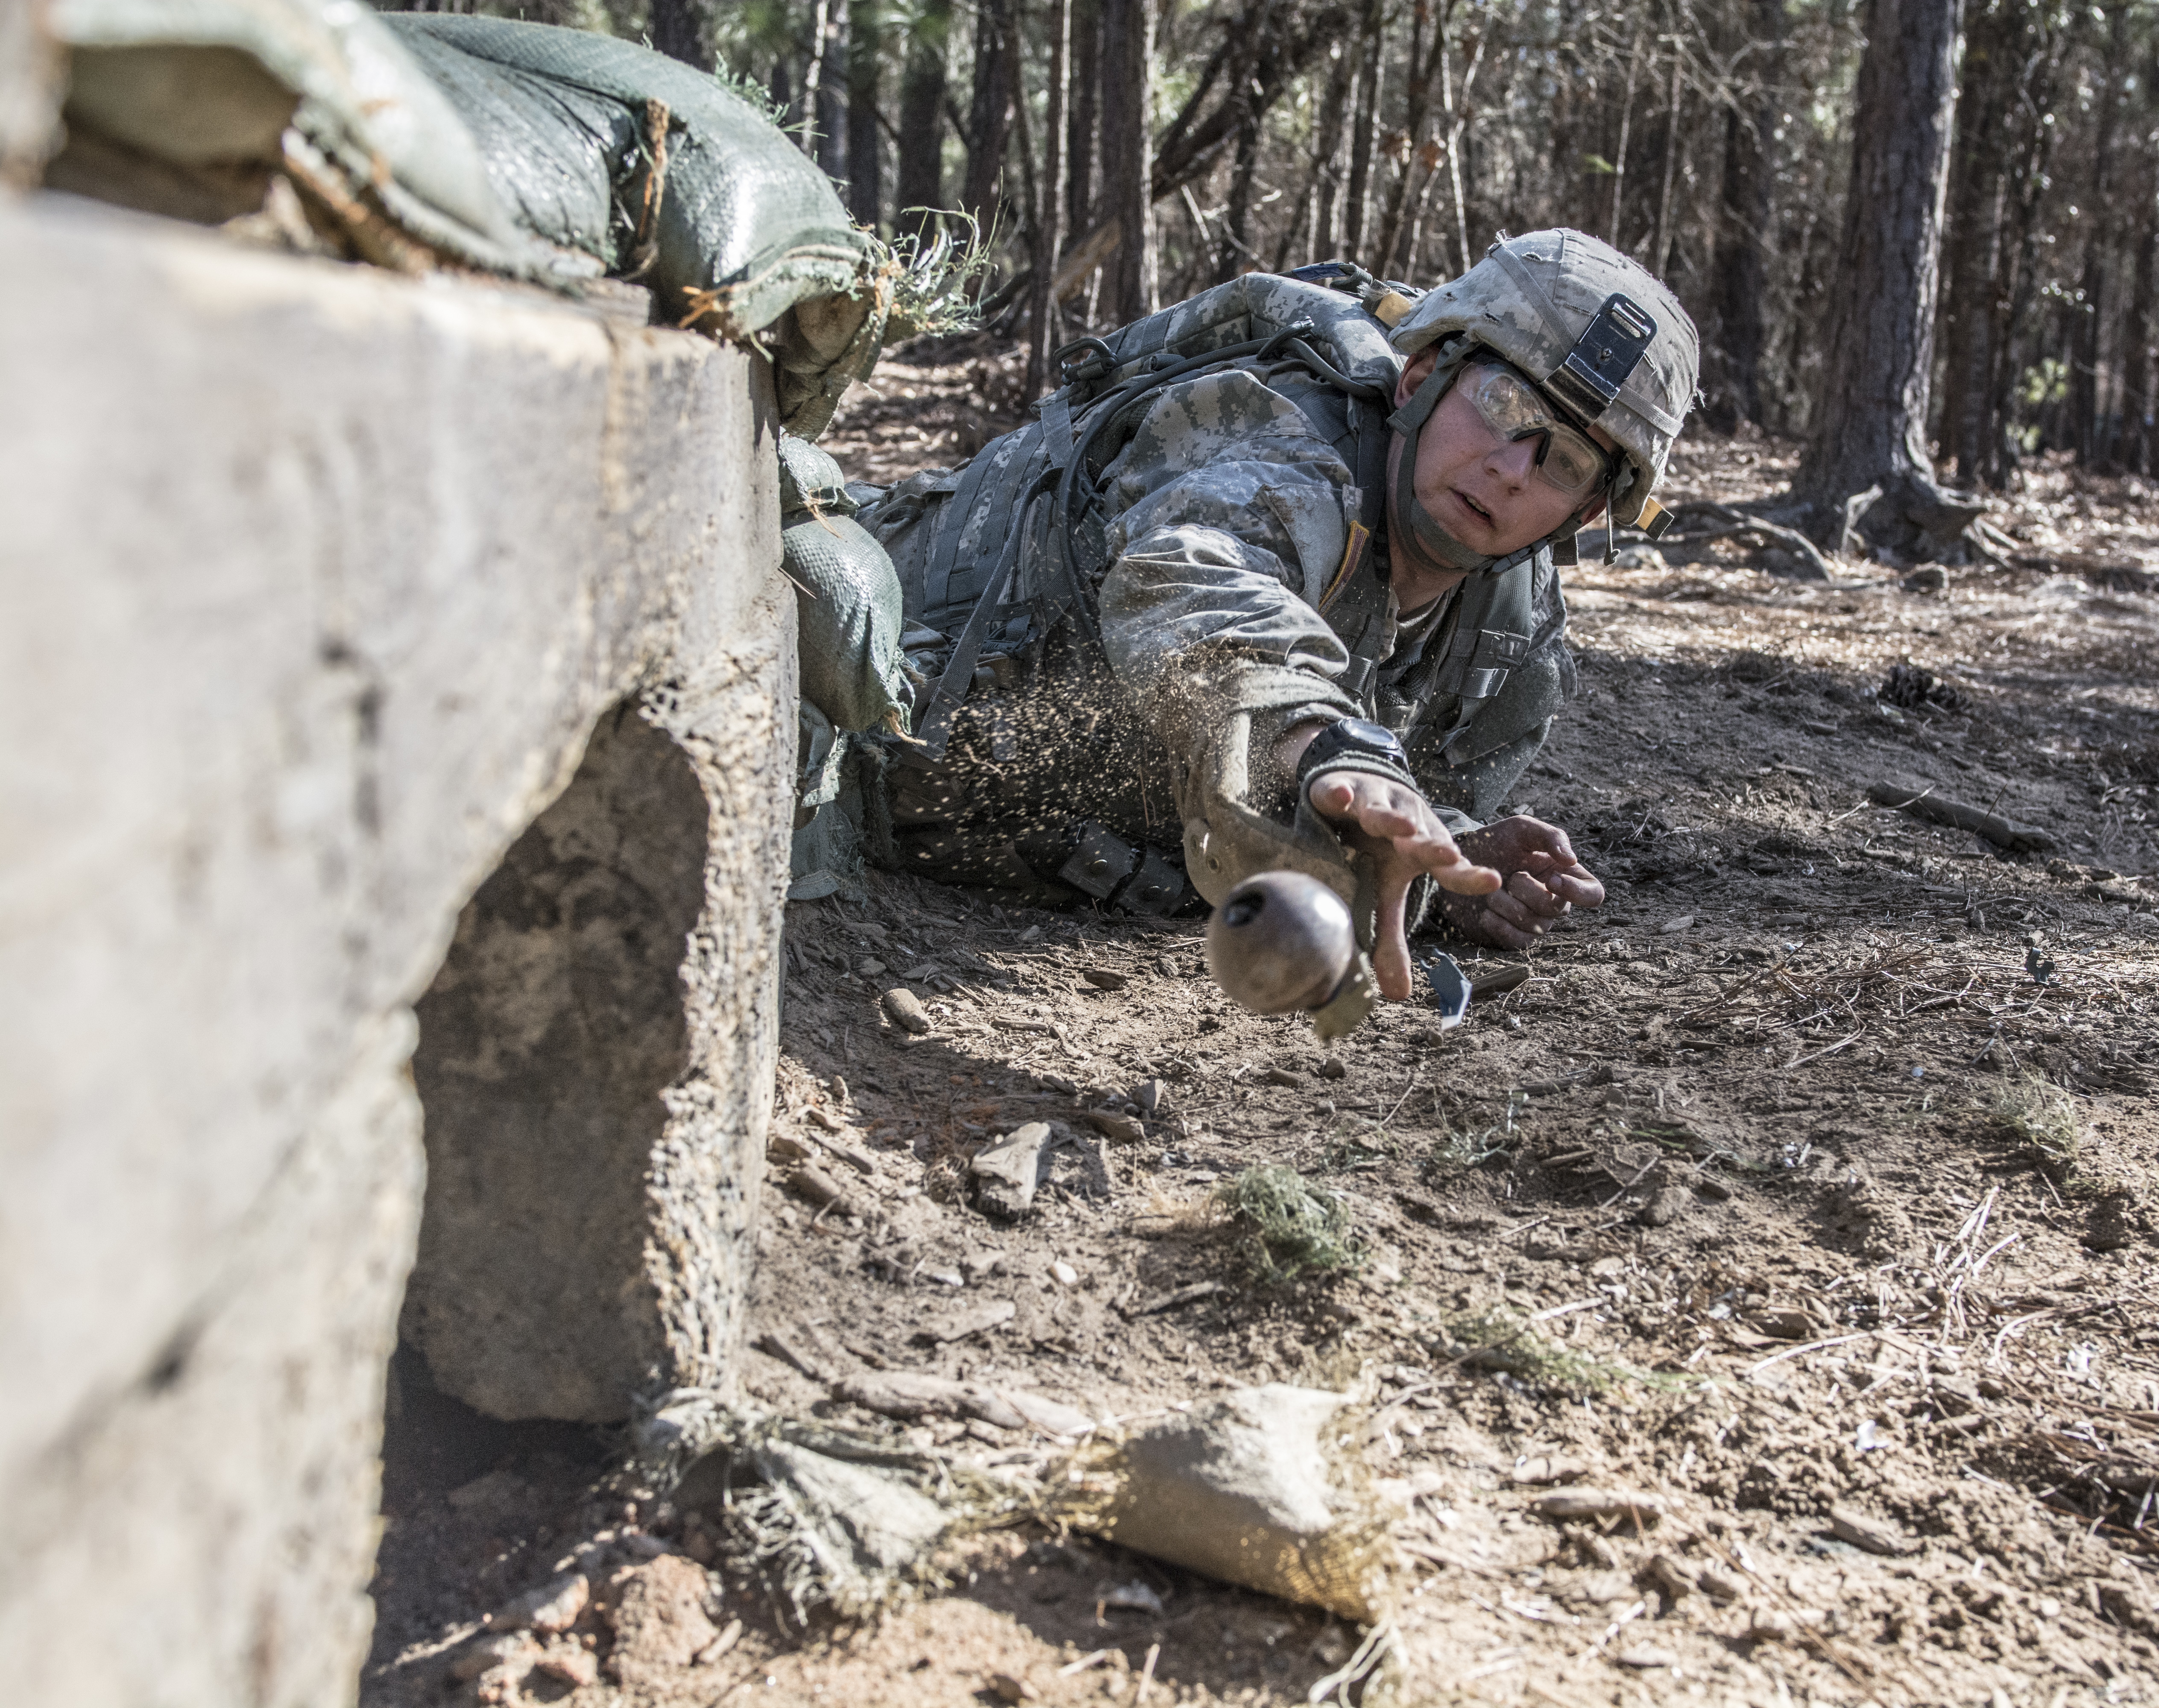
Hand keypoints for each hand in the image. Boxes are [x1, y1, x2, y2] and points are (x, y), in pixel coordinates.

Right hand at [1305, 769, 1501, 1000]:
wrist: (1358, 788)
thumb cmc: (1380, 847)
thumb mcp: (1387, 890)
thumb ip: (1391, 939)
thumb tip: (1398, 997)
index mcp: (1423, 850)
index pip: (1451, 867)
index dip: (1468, 875)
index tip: (1493, 880)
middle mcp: (1407, 825)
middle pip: (1422, 836)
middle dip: (1432, 845)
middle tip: (1445, 855)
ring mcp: (1376, 804)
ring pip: (1384, 810)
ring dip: (1391, 818)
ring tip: (1400, 827)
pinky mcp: (1344, 790)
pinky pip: (1341, 790)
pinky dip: (1342, 794)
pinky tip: (1343, 799)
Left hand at [1435, 815, 1604, 950]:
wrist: (1455, 864)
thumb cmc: (1494, 843)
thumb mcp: (1522, 829)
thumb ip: (1551, 837)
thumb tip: (1571, 860)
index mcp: (1563, 875)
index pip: (1592, 894)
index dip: (1578, 892)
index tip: (1553, 879)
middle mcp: (1553, 902)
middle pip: (1557, 909)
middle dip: (1527, 890)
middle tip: (1509, 876)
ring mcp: (1534, 922)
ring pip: (1534, 925)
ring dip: (1506, 904)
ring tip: (1491, 892)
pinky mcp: (1512, 936)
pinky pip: (1516, 941)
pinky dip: (1498, 924)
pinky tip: (1485, 911)